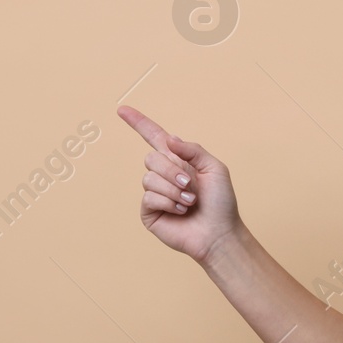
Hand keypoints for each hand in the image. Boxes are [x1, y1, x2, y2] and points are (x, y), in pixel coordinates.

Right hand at [117, 106, 241, 263]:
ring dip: (173, 189)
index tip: (122, 110)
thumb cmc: (220, 202)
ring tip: (190, 201)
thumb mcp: (214, 168)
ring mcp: (154, 193)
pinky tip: (181, 211)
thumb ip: (193, 150)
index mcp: (178, 160)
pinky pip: (149, 197)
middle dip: (173, 171)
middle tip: (191, 185)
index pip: (154, 136)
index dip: (138, 123)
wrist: (219, 232)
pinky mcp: (149, 211)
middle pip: (151, 158)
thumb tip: (169, 139)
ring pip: (149, 178)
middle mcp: (163, 174)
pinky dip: (168, 202)